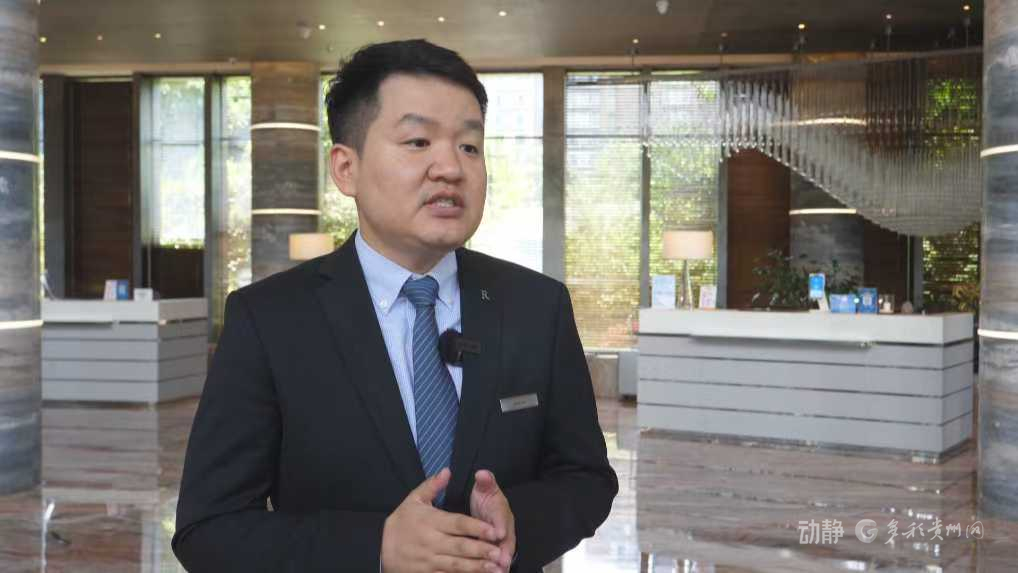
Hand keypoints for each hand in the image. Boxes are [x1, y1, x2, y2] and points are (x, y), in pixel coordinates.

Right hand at [381, 468, 504, 572]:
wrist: (381, 548)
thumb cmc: (401, 521)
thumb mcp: (413, 500)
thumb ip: (431, 486)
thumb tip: (447, 471)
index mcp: (430, 521)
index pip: (457, 524)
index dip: (476, 528)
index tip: (494, 531)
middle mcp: (431, 541)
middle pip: (460, 546)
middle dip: (480, 550)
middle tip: (499, 552)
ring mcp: (429, 560)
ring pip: (456, 565)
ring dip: (476, 567)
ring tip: (494, 568)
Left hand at [469, 470, 514, 570]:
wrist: (489, 511)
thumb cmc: (486, 500)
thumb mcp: (486, 489)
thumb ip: (485, 482)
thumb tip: (482, 473)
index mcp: (501, 513)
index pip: (502, 518)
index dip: (501, 525)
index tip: (499, 532)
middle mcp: (504, 530)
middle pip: (506, 542)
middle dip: (504, 552)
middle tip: (502, 562)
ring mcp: (501, 544)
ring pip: (502, 556)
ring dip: (500, 565)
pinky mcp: (495, 554)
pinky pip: (494, 563)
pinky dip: (490, 570)